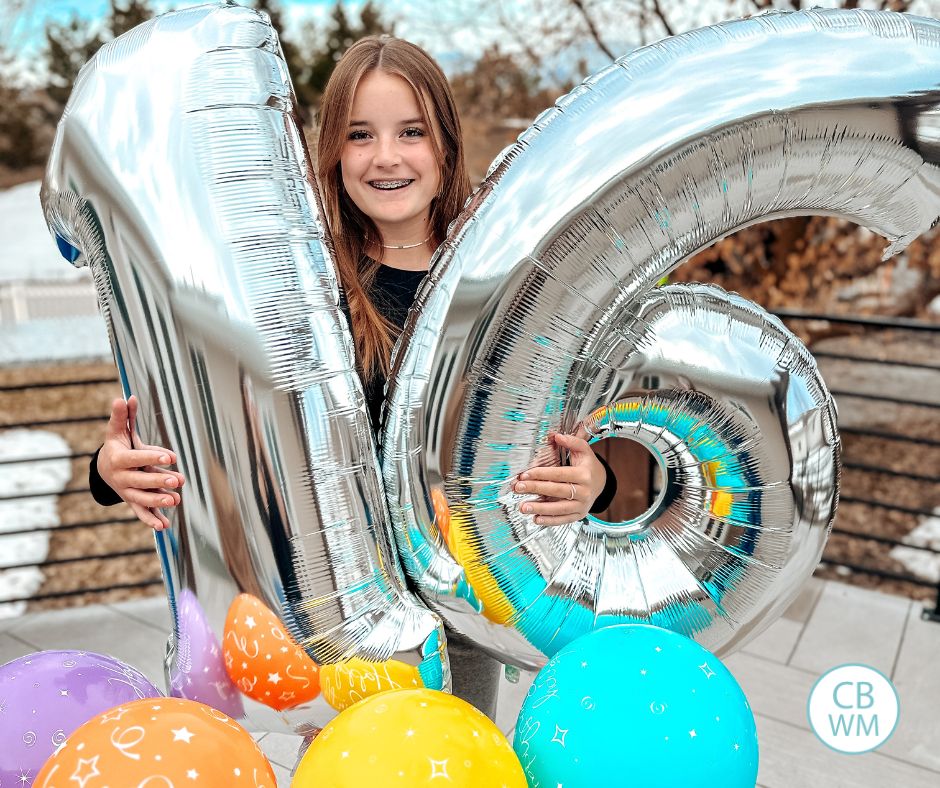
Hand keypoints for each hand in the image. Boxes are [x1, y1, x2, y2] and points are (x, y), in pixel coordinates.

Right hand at [96, 395, 184, 530]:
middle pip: (141, 480)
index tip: (171, 456)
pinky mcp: (133, 502)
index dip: (153, 456)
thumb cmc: (117, 446)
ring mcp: (127, 491)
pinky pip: (141, 513)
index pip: (136, 458)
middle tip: (178, 479)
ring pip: (142, 498)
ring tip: (176, 500)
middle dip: (159, 481)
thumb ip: (123, 415)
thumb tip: (126, 396)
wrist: (104, 468)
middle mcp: (122, 477)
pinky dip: (151, 520)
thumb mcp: (118, 430)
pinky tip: (165, 526)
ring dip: (159, 501)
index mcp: (119, 458)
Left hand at [512, 432, 606, 525]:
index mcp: (584, 475)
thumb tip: (557, 436)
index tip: (525, 474)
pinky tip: (536, 519)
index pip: (559, 474)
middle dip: (535, 488)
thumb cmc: (588, 466)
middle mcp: (584, 491)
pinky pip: (562, 519)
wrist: (601, 483)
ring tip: (523, 506)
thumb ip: (572, 442)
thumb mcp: (584, 451)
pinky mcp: (578, 515)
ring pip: (559, 508)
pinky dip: (549, 521)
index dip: (541, 474)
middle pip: (557, 490)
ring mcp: (581, 505)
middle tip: (519, 487)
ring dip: (539, 508)